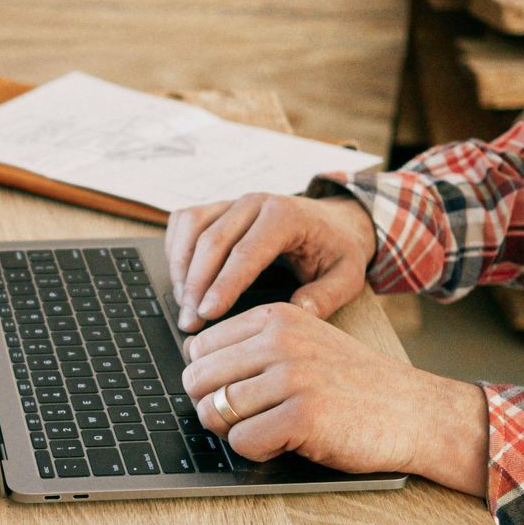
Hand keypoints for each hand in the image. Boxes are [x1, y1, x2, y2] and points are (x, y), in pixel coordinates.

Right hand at [165, 193, 376, 332]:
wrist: (335, 221)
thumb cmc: (337, 250)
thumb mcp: (347, 276)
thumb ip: (326, 296)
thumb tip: (296, 312)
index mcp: (285, 216)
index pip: (246, 252)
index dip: (222, 285)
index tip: (207, 314)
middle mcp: (255, 203)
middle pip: (211, 241)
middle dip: (195, 285)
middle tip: (189, 322)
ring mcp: (233, 202)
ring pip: (191, 228)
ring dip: (181, 268)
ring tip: (184, 304)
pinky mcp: (219, 208)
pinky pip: (184, 221)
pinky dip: (175, 249)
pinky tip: (181, 279)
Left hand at [181, 302, 487, 494]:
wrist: (415, 412)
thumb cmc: (354, 385)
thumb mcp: (304, 344)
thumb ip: (254, 347)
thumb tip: (192, 366)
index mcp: (275, 317)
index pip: (198, 348)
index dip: (212, 379)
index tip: (243, 392)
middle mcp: (280, 340)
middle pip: (197, 380)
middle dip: (215, 407)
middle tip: (252, 419)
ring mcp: (292, 376)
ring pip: (214, 412)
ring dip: (237, 432)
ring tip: (275, 429)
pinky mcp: (303, 416)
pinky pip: (241, 442)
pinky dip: (258, 452)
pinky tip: (288, 443)